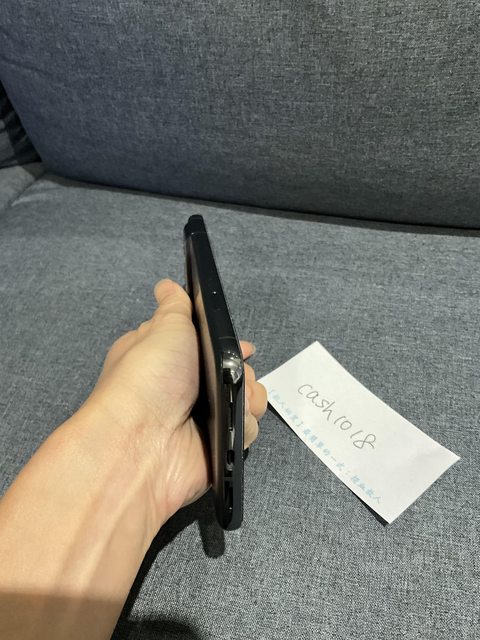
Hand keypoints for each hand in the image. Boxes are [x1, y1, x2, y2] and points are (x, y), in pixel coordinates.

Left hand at [87, 278, 267, 528]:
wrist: (141, 441)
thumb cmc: (148, 376)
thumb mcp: (163, 328)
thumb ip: (175, 306)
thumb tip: (167, 285)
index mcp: (171, 359)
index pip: (210, 348)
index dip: (230, 346)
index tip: (243, 347)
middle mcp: (187, 389)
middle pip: (235, 373)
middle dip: (243, 370)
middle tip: (233, 373)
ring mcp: (203, 420)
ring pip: (247, 400)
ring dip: (249, 396)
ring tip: (233, 399)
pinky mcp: (217, 446)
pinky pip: (245, 428)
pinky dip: (242, 424)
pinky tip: (231, 423)